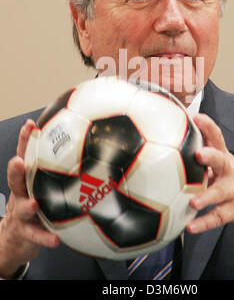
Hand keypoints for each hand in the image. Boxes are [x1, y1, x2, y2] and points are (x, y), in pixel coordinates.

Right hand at [0, 119, 58, 278]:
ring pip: (22, 207)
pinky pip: (36, 235)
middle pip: (16, 179)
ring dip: (28, 205)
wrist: (16, 236)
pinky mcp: (26, 232)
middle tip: (19, 162)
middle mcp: (21, 193)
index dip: (26, 140)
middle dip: (16, 170)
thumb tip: (86, 146)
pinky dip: (45, 237)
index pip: (25, 155)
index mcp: (28, 178)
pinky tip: (56, 239)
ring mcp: (21, 213)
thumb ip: (58, 168)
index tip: (31, 125)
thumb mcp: (42, 184)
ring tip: (35, 204)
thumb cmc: (35, 203)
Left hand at [186, 114, 233, 238]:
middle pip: (221, 160)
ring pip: (220, 192)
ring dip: (206, 196)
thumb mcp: (224, 167)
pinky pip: (218, 217)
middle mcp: (229, 172)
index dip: (208, 126)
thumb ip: (205, 160)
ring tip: (193, 201)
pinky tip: (191, 226)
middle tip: (198, 153)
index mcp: (225, 159)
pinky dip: (204, 222)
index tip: (197, 117)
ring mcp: (233, 191)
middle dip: (210, 156)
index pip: (218, 138)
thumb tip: (177, 150)